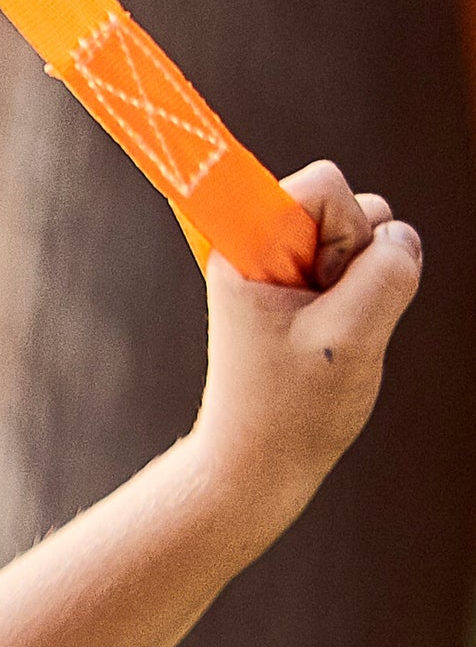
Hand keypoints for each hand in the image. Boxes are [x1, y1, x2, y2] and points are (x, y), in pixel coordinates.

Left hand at [187, 161, 422, 521]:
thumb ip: (387, 271)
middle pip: (351, 202)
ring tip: (330, 334)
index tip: (318, 263)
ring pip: (366, 232)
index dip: (344, 220)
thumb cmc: (291, 409)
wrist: (259, 463)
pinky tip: (339, 336)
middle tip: (328, 319)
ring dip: (367, 280)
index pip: (319, 183)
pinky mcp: (309, 286)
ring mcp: (287, 265)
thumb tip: (400, 236)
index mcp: (246, 251)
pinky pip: (366, 265)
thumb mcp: (352, 337)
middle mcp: (262, 246)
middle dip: (360, 256)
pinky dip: (368, 296)